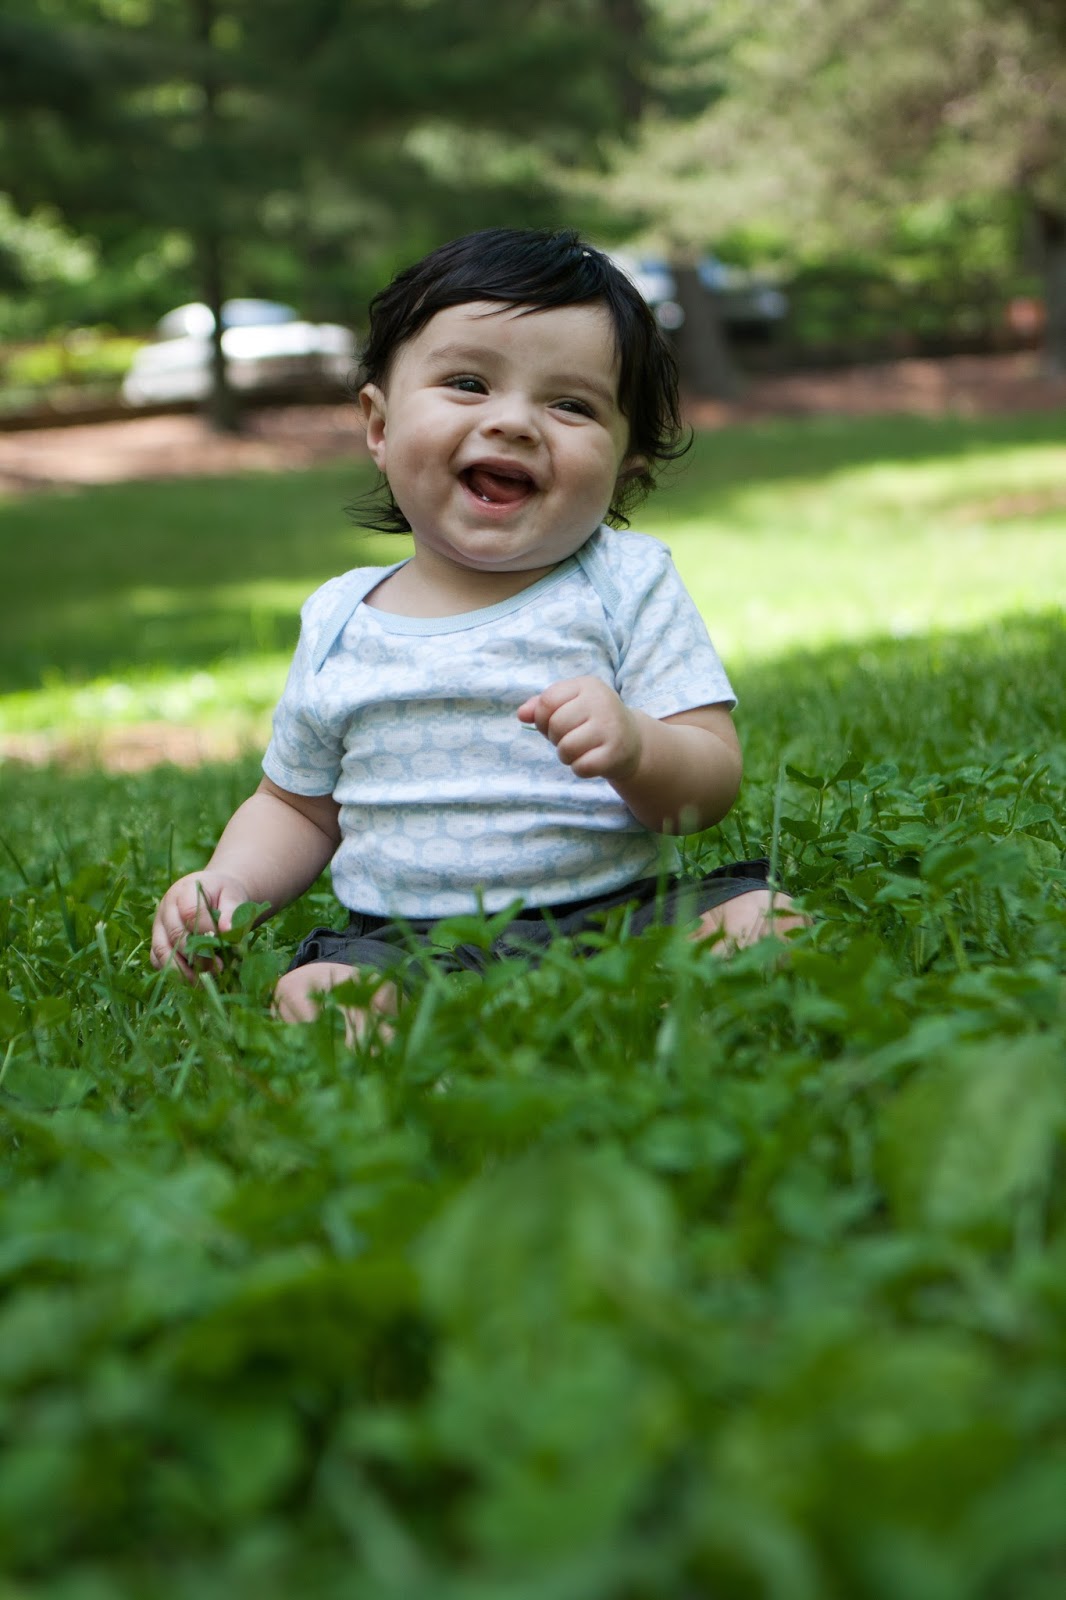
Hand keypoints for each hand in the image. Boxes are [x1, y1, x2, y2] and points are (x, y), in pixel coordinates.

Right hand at [150, 870, 252, 981]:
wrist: (212, 892)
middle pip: (175, 935)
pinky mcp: (157, 940)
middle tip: (218, 968)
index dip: (207, 931)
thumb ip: (232, 911)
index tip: (225, 945)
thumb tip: (228, 930)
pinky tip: (192, 980)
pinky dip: (173, 972)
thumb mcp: (233, 895)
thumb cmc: (224, 894)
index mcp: (185, 891)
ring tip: (203, 981)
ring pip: (162, 950)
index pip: (191, 913)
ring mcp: (159, 925)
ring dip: (182, 970)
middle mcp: (166, 908)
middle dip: (197, 955)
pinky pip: (157, 959)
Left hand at [517, 675, 642, 780]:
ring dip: (566, 755)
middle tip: (570, 738)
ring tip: (579, 750)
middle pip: (555, 725)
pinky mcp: (616, 753)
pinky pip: (581, 767)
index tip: (553, 723)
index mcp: (587, 685)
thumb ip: (541, 706)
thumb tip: (522, 714)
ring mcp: (611, 728)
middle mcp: (602, 702)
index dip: (542, 718)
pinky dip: (579, 769)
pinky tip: (590, 761)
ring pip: (566, 748)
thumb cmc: (591, 721)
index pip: (547, 701)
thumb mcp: (568, 705)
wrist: (632, 741)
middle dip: (555, 738)